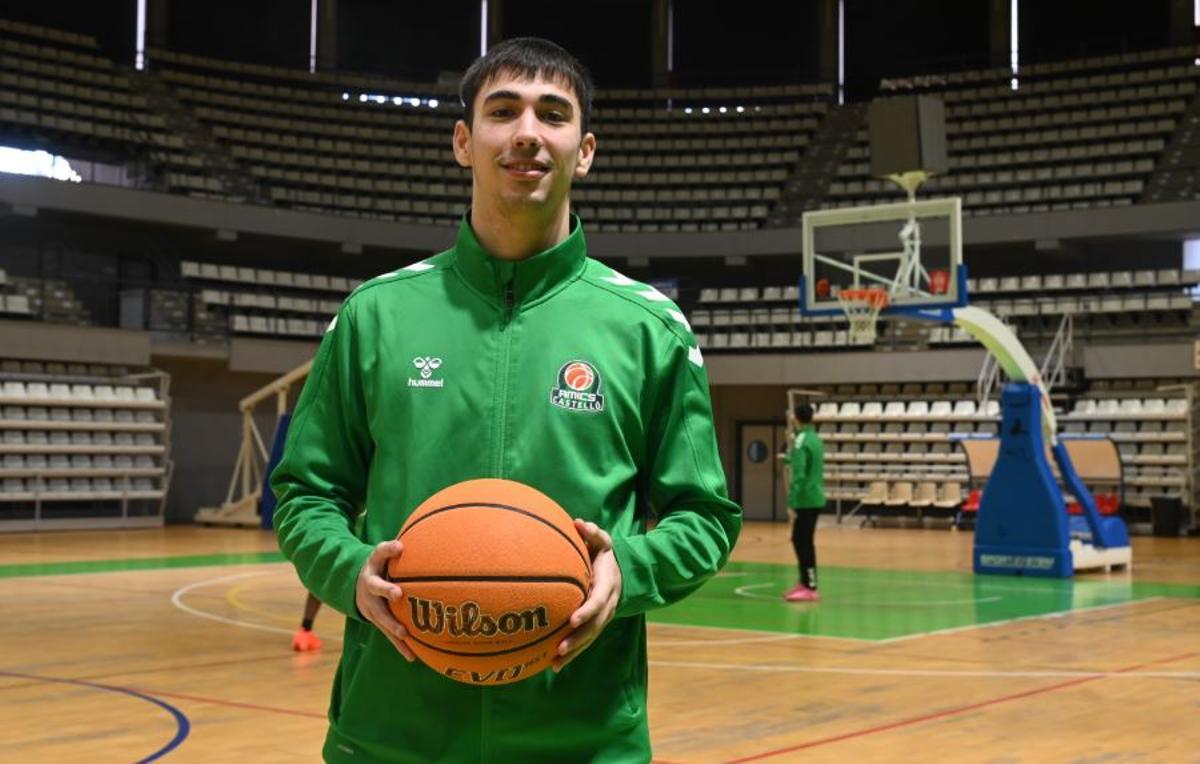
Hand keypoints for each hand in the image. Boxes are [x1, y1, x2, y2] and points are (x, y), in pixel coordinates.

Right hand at [354, 539, 414, 660]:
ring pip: (382, 618)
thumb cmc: (376, 567)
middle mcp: (370, 591)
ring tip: (405, 634)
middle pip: (377, 590)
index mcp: (373, 570)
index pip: (379, 555)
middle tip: (398, 593)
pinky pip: (389, 635)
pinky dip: (400, 645)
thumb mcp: (379, 555)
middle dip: (387, 592)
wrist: (355, 587)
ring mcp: (372, 609)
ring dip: (392, 626)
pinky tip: (412, 656)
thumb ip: (389, 549)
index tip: (399, 547)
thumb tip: (403, 544)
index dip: (388, 550)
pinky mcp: (378, 623)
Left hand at [553, 519, 621, 672]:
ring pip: (589, 639)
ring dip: (573, 652)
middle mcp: (607, 606)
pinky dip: (571, 654)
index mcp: (607, 587)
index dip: (587, 611)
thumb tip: (579, 523)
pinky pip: (583, 642)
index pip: (598, 602)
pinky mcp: (595, 626)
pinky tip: (552, 666)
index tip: (573, 619)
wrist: (620, 572)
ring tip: (555, 663)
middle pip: (594, 627)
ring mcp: (602, 619)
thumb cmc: (604, 555)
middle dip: (577, 639)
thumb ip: (593, 533)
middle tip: (559, 649)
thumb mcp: (602, 541)